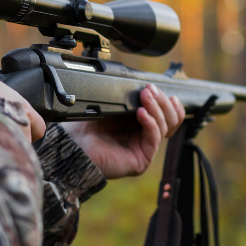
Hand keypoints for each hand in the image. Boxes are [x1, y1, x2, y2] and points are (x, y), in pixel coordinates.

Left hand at [65, 84, 185, 178]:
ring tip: (145, 97)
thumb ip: (130, 98)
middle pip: (170, 118)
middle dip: (162, 101)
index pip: (166, 113)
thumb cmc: (89, 127)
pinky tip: (141, 113)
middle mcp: (145, 135)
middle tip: (150, 90)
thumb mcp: (114, 107)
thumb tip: (146, 87)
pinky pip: (154, 138)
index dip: (168, 101)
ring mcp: (145, 147)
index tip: (157, 88)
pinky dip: (151, 123)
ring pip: (165, 126)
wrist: (75, 144)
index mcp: (141, 123)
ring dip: (156, 108)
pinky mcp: (142, 158)